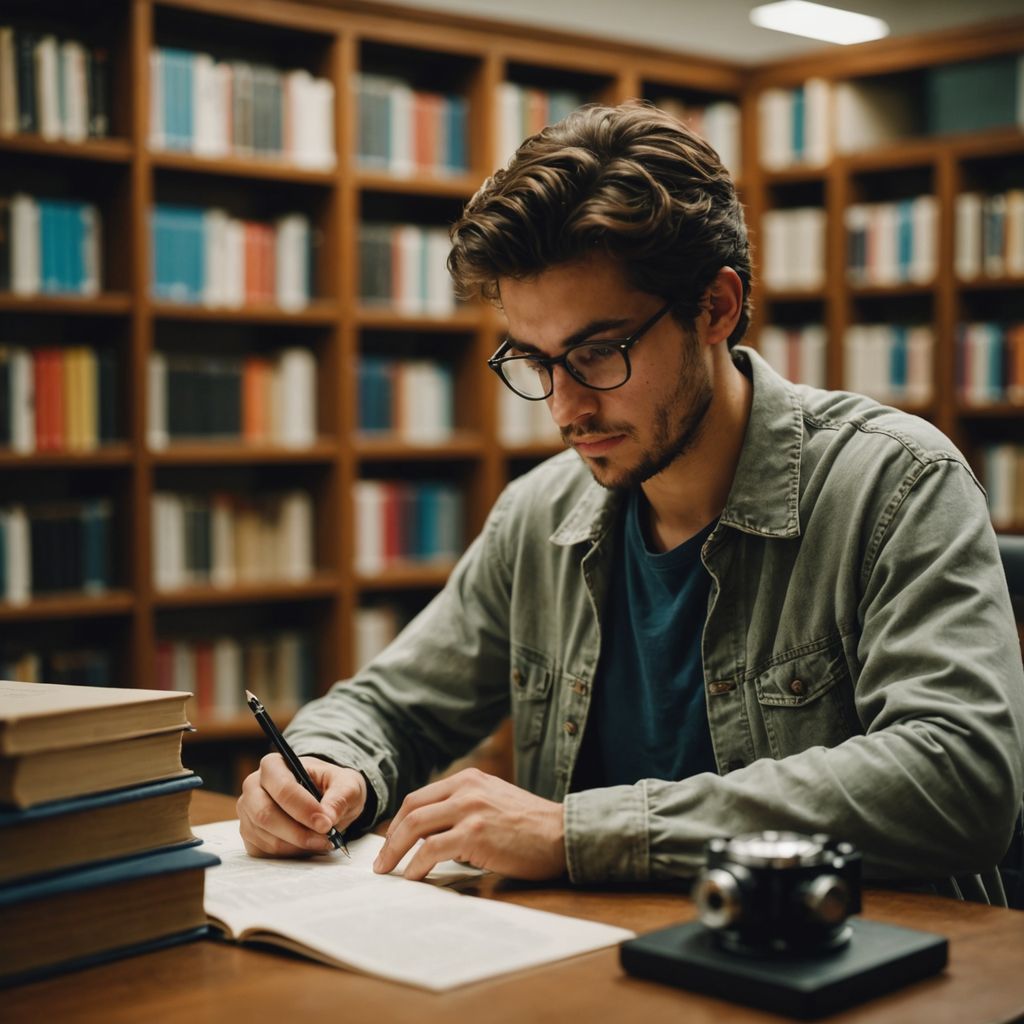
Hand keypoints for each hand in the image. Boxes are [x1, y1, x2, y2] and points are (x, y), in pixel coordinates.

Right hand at [237, 754, 365, 857]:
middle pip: (266, 815)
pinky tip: (306, 845)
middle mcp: (253, 787)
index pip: (282, 788)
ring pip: (266, 837)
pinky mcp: (249, 835)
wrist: (323, 797)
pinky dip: (289, 853)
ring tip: (322, 842)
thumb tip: (327, 818)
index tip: (326, 824)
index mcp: (274, 765)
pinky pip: (264, 852)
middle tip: (326, 839)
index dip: (303, 809)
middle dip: (298, 833)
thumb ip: (340, 797)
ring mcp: (248, 812)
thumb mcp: (347, 784)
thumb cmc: (332, 785)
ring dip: (297, 845)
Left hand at [372, 767, 565, 880]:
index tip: (390, 842)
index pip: (420, 797)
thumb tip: (434, 837)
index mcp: (469, 778)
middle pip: (412, 809)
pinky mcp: (475, 833)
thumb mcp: (495, 802)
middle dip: (390, 837)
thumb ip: (466, 809)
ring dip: (395, 852)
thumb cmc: (532, 827)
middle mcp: (466, 788)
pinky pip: (431, 849)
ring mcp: (470, 809)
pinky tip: (414, 878)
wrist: (563, 834)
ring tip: (389, 872)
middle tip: (381, 862)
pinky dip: (416, 865)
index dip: (399, 822)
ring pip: (415, 827)